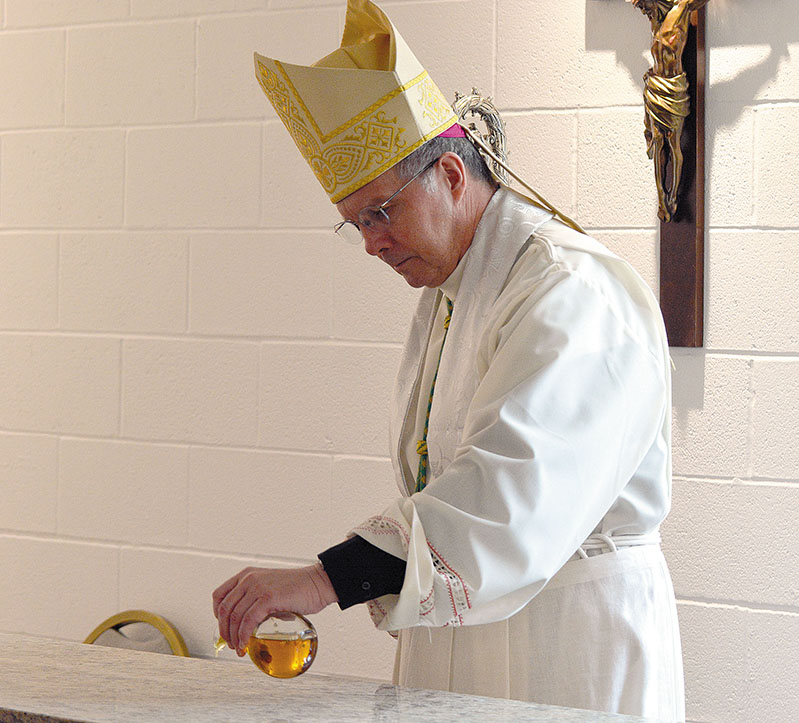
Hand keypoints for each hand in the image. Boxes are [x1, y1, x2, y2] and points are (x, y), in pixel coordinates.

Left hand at [212, 563, 336, 655]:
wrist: (318, 583)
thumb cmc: (298, 588)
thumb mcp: (270, 590)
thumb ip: (257, 603)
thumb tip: (246, 626)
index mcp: (247, 575)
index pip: (219, 595)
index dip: (217, 615)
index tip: (225, 628)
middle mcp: (249, 578)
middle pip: (224, 608)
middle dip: (224, 631)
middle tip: (231, 644)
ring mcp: (257, 586)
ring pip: (234, 616)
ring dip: (233, 637)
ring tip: (239, 648)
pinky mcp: (268, 597)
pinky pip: (247, 621)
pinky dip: (244, 636)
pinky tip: (246, 644)